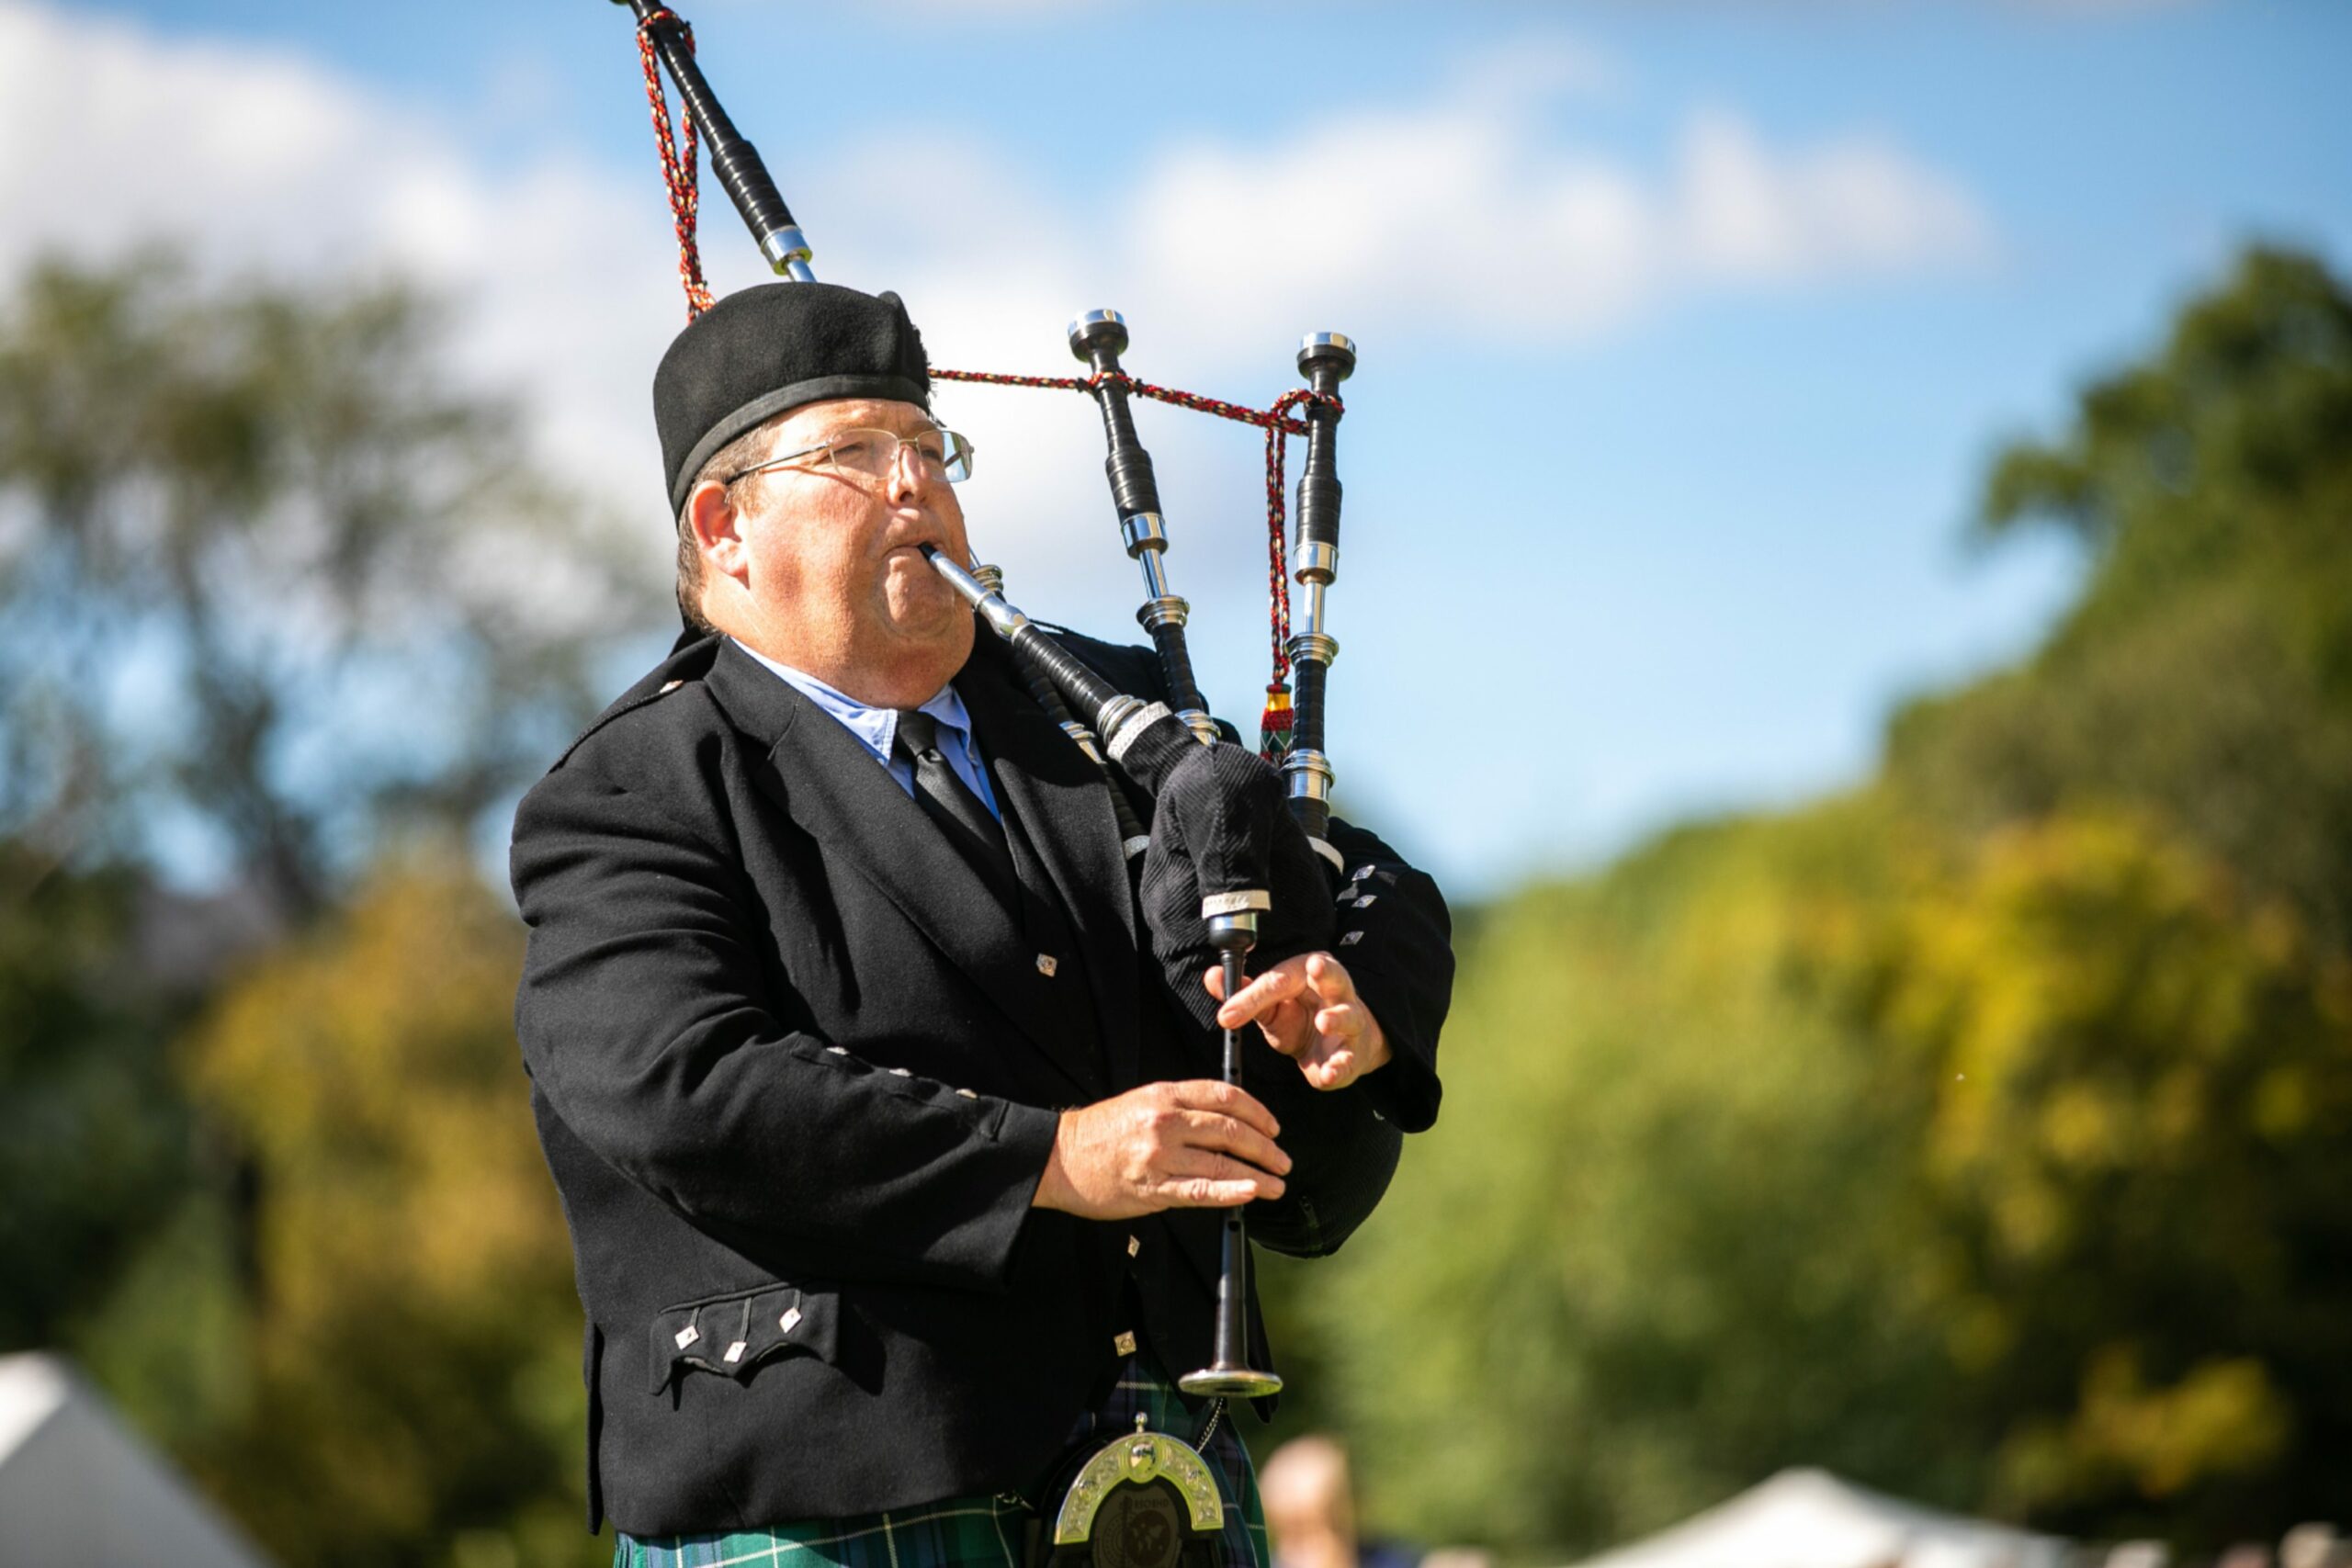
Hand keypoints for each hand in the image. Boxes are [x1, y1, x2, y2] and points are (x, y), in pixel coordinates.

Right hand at [1032, 1080, 1289, 1219]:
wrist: (1059, 1157)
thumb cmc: (1102, 1131)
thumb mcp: (1143, 1102)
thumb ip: (1182, 1108)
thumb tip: (1226, 1124)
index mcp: (1166, 1094)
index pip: (1224, 1096)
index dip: (1256, 1112)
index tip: (1273, 1126)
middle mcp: (1166, 1121)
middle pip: (1230, 1129)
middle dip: (1264, 1146)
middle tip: (1282, 1159)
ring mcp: (1160, 1155)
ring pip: (1221, 1162)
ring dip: (1257, 1174)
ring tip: (1276, 1184)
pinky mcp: (1153, 1188)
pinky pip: (1200, 1190)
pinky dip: (1230, 1192)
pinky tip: (1251, 1194)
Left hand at [1207, 951, 1390, 1090]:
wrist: (1335, 1048)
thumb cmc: (1301, 1017)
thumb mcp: (1272, 1004)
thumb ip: (1244, 993)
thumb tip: (1212, 976)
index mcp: (1308, 974)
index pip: (1279, 980)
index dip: (1252, 996)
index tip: (1226, 1015)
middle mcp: (1334, 992)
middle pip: (1333, 976)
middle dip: (1325, 972)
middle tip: (1315, 967)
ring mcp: (1349, 1022)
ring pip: (1349, 1015)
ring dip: (1337, 1017)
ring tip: (1324, 1022)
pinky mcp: (1352, 1054)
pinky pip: (1349, 1059)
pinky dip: (1340, 1066)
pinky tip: (1330, 1072)